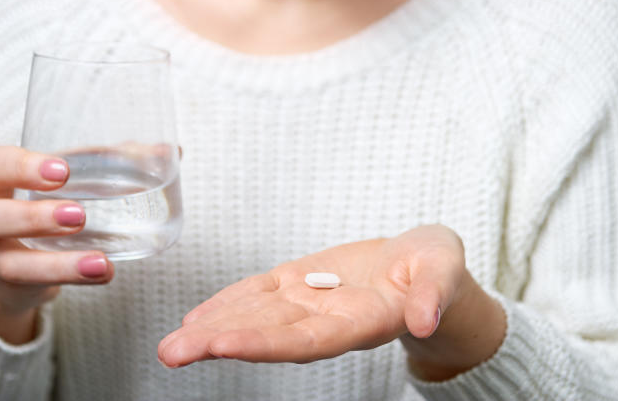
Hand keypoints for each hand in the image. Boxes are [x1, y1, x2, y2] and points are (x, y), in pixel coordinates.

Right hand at [0, 146, 113, 343]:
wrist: (8, 256)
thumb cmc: (40, 198)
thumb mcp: (60, 177)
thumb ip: (108, 160)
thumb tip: (169, 150)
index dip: (23, 168)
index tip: (61, 170)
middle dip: (32, 217)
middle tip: (79, 214)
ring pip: (11, 263)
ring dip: (57, 263)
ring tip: (100, 262)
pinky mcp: (6, 284)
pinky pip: (31, 286)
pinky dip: (67, 279)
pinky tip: (101, 274)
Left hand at [158, 225, 504, 379]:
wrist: (425, 265)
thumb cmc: (438, 269)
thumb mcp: (446, 271)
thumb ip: (434, 295)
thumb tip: (424, 320)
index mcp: (363, 321)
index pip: (309, 340)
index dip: (266, 344)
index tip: (223, 345)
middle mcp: (329, 319)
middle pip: (270, 335)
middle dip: (221, 342)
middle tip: (173, 352)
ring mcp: (310, 301)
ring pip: (257, 316)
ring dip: (213, 328)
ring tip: (172, 343)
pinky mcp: (301, 281)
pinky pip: (259, 293)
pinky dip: (228, 303)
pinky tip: (197, 317)